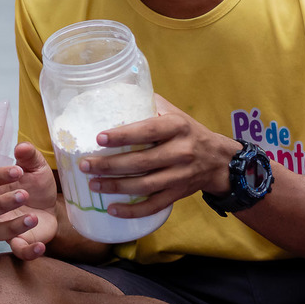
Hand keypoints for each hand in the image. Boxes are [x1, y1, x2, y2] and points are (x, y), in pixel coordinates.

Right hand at [0, 142, 57, 259]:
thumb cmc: (36, 185)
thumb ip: (29, 156)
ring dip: (14, 225)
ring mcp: (4, 227)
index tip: (17, 171)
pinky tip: (40, 246)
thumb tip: (22, 146)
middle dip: (2, 202)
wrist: (52, 206)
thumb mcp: (37, 168)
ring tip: (33, 217)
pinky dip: (27, 251)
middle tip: (24, 194)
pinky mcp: (19, 242)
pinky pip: (17, 251)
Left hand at [79, 95, 234, 217]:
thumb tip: (116, 92)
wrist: (219, 161)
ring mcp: (180, 176)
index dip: (123, 135)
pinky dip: (132, 211)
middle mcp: (181, 152)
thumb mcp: (175, 113)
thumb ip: (149, 104)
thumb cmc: (188, 132)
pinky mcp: (178, 194)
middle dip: (109, 165)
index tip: (99, 138)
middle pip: (141, 162)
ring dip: (115, 187)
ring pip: (144, 185)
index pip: (148, 130)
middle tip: (85, 165)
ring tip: (93, 184)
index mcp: (177, 127)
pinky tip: (113, 210)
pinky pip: (153, 205)